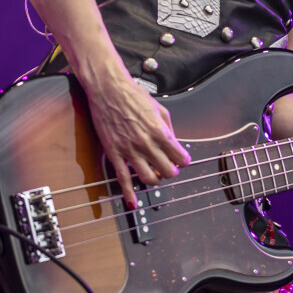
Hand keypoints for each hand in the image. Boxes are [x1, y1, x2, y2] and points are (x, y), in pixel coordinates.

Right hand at [83, 74, 190, 208]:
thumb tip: (174, 144)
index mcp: (159, 131)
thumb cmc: (133, 95)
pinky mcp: (114, 154)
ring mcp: (129, 150)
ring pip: (148, 178)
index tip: (182, 160)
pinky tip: (133, 202)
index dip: (183, 160)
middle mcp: (146, 143)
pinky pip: (122, 179)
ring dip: (156, 180)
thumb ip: (168, 129)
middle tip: (171, 168)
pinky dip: (129, 193)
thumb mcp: (160, 109)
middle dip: (172, 171)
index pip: (180, 156)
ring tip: (156, 175)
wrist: (108, 90)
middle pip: (167, 170)